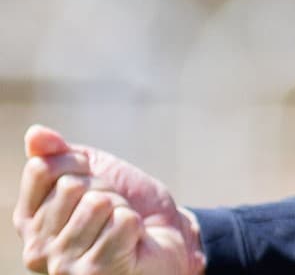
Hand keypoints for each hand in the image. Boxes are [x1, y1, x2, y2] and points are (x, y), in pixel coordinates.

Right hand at [13, 127, 201, 274]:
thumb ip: (60, 153)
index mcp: (28, 219)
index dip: (79, 165)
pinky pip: (121, 223)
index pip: (42, 168)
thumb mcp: (94, 170)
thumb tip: (34, 134)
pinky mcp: (94, 274)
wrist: (167, 235)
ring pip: (97, 204)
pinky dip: (134, 225)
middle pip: (71, 186)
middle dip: (104, 189)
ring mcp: (63, 265)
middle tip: (113, 210)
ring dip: (120, 209)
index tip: (93, 183)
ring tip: (120, 228)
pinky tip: (131, 243)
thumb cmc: (127, 203)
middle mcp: (37, 247)